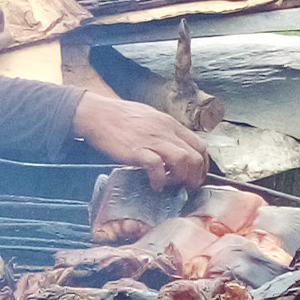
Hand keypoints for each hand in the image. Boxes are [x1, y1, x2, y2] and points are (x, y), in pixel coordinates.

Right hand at [72, 93, 208, 189]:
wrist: (97, 113)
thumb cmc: (120, 117)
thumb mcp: (150, 118)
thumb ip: (164, 132)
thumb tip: (174, 148)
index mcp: (170, 124)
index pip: (200, 145)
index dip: (202, 165)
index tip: (195, 176)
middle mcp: (165, 131)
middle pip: (195, 156)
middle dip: (195, 176)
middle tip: (185, 186)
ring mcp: (152, 140)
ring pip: (183, 160)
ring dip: (181, 178)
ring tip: (170, 185)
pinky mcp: (136, 150)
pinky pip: (157, 167)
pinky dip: (159, 180)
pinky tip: (154, 185)